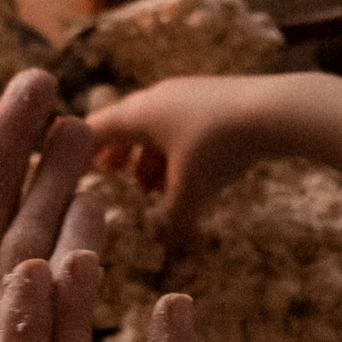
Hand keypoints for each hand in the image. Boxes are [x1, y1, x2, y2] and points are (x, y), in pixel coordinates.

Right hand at [84, 72, 318, 236]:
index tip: (64, 168)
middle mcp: (156, 98)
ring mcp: (186, 95)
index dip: (75, 152)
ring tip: (152, 187)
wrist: (278, 111)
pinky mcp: (214, 100)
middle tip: (110, 177)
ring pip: (156, 128)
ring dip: (149, 156)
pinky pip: (182, 126)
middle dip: (117, 155)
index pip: (91, 132)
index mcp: (138, 114)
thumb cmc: (220, 148)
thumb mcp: (190, 191)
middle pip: (124, 127)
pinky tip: (190, 175)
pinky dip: (175, 151)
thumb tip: (168, 246)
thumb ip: (172, 221)